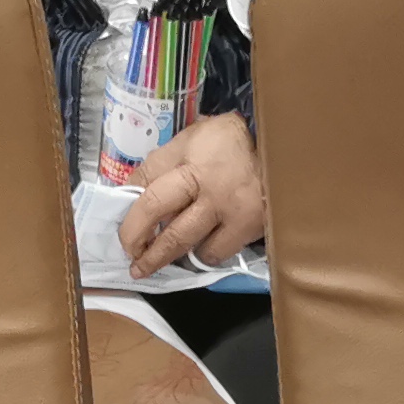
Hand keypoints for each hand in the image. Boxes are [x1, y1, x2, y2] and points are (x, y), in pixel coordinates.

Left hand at [119, 112, 267, 277]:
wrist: (281, 152)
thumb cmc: (230, 143)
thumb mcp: (192, 138)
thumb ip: (163, 162)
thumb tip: (131, 189)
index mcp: (189, 158)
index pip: (147, 185)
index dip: (129, 211)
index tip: (121, 226)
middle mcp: (206, 184)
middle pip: (158, 214)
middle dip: (137, 240)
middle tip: (129, 257)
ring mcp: (228, 208)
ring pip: (183, 242)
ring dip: (161, 257)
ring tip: (149, 265)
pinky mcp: (246, 227)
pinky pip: (213, 252)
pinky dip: (199, 254)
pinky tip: (194, 250)